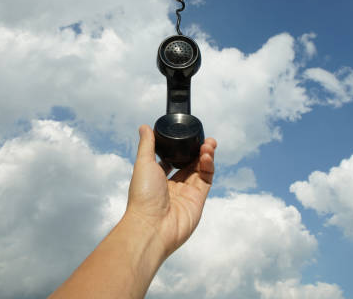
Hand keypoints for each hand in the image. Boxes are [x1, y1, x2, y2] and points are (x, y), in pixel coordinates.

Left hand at [125, 125, 216, 258]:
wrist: (152, 226)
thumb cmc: (143, 196)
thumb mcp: (143, 164)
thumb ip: (147, 145)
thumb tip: (144, 127)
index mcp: (157, 179)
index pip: (172, 161)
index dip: (181, 149)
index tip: (186, 138)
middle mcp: (172, 187)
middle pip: (189, 164)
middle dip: (198, 150)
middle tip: (205, 139)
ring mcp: (186, 194)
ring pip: (200, 170)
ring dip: (206, 155)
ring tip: (209, 144)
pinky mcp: (198, 200)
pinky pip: (206, 180)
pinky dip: (209, 166)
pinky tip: (207, 155)